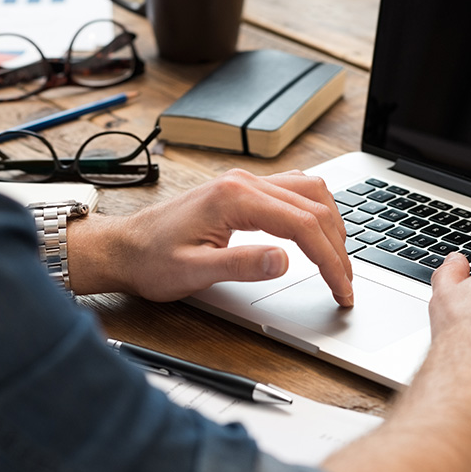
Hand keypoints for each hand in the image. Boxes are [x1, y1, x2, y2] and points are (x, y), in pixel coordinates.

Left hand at [68, 169, 353, 305]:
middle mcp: (244, 183)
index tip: (341, 288)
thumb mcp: (194, 271)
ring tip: (340, 260)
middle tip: (346, 284)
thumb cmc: (152, 260)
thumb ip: (241, 265)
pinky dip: (315, 212)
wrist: (125, 247)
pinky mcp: (243, 191)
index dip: (330, 260)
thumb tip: (285, 261)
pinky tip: (319, 232)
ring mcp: (245, 183)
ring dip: (331, 224)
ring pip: (309, 192)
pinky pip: (293, 190)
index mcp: (235, 198)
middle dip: (338, 247)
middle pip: (314, 206)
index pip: (303, 225)